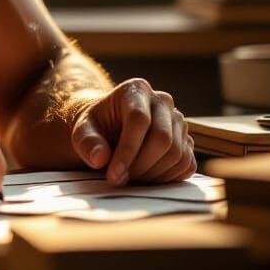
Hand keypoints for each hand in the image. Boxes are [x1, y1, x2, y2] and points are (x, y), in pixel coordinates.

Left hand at [70, 78, 195, 186]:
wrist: (110, 130)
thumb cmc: (96, 127)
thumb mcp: (82, 130)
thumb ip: (87, 142)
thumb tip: (100, 158)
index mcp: (136, 89)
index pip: (139, 120)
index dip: (127, 150)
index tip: (113, 175)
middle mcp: (162, 101)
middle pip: (162, 138)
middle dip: (140, 165)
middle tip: (120, 180)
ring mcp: (178, 121)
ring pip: (177, 154)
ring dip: (153, 175)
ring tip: (130, 178)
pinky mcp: (187, 141)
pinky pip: (187, 165)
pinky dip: (167, 178)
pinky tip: (146, 177)